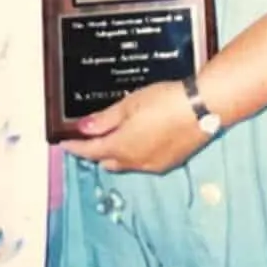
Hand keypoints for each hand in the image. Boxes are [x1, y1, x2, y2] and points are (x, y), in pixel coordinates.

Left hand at [61, 81, 209, 173]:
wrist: (202, 108)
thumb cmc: (165, 101)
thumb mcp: (129, 104)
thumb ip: (104, 119)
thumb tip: (82, 128)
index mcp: (120, 147)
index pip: (89, 151)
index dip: (75, 146)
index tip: (65, 142)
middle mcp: (134, 162)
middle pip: (106, 161)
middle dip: (96, 152)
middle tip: (89, 138)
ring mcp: (153, 165)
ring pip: (126, 164)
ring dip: (116, 154)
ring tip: (115, 138)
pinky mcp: (169, 163)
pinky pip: (143, 163)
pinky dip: (136, 155)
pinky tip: (141, 141)